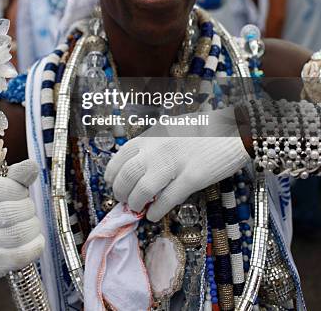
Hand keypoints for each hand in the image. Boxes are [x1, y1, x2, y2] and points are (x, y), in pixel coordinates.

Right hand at [0, 159, 43, 279]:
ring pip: (16, 235)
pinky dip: (34, 246)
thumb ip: (14, 175)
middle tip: (26, 209)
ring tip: (29, 223)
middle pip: (9, 213)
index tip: (19, 192)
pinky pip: (18, 257)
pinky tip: (34, 239)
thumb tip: (33, 166)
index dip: (17, 190)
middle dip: (27, 208)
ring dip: (32, 226)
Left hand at [105, 112, 249, 221]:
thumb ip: (153, 144)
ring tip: (138, 208)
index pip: (121, 156)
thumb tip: (137, 164)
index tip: (112, 183)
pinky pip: (166, 200)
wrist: (232, 130)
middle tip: (124, 200)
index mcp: (152, 135)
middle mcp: (158, 148)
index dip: (113, 173)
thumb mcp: (170, 129)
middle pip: (127, 176)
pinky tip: (153, 215)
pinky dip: (155, 211)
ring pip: (142, 190)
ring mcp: (174, 163)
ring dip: (136, 204)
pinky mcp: (191, 178)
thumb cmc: (202, 130)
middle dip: (121, 192)